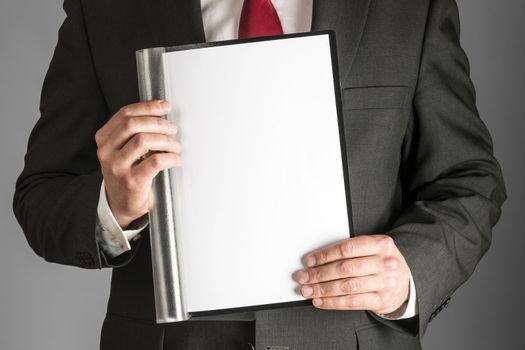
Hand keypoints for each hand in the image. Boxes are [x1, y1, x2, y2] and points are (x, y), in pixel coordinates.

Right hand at [95, 100, 180, 228]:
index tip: (165, 106)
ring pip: (143, 140)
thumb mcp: (124, 149)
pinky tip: (176, 159)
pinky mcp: (131, 181)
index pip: (125, 114)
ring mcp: (118, 167)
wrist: (121, 204)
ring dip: (165, 140)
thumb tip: (161, 111)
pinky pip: (155, 161)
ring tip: (176, 146)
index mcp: (104, 139)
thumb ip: (134, 132)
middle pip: (133, 124)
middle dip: (158, 123)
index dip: (148, 107)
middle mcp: (107, 151)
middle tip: (173, 129)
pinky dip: (170, 157)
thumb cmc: (128, 172)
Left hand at [293, 235, 409, 313]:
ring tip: (308, 290)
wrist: (405, 280)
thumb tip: (316, 260)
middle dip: (319, 274)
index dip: (325, 255)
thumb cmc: (381, 261)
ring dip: (322, 290)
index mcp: (381, 244)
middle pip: (345, 268)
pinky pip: (352, 302)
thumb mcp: (372, 248)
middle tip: (303, 277)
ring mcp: (385, 283)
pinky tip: (320, 301)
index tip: (309, 261)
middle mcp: (385, 263)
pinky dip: (332, 302)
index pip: (347, 248)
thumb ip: (350, 250)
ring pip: (347, 287)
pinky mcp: (382, 300)